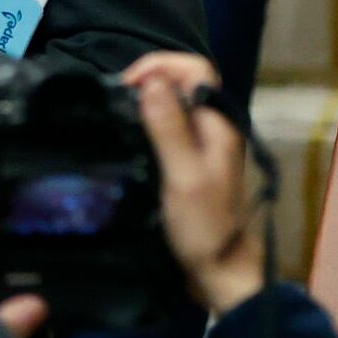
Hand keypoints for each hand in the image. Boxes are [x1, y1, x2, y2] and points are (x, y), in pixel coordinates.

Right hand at [121, 52, 266, 314]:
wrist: (221, 271)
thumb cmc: (205, 226)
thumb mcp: (184, 176)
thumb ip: (169, 127)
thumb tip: (152, 81)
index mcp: (220, 124)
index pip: (196, 68)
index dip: (160, 66)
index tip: (128, 85)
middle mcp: (214, 126)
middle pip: (182, 80)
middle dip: (148, 79)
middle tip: (116, 101)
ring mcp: (204, 142)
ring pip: (173, 101)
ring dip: (145, 100)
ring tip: (117, 116)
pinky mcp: (190, 157)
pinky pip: (168, 123)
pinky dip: (147, 120)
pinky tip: (129, 134)